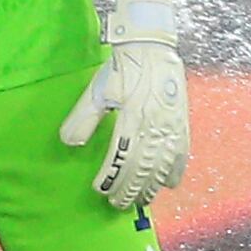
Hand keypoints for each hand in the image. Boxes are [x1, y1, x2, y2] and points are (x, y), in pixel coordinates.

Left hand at [62, 0, 190, 208]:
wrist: (153, 47)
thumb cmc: (123, 67)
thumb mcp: (98, 91)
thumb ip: (83, 118)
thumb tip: (68, 143)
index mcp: (132, 117)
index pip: (121, 158)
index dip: (111, 178)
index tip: (100, 189)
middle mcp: (155, 125)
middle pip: (143, 169)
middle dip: (130, 190)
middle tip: (118, 204)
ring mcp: (172, 125)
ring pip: (162, 166)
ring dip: (151, 186)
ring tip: (140, 200)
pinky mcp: (181, 122)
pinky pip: (182, 154)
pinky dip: (175, 171)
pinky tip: (169, 184)